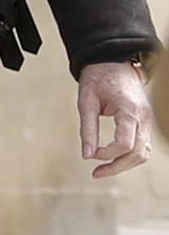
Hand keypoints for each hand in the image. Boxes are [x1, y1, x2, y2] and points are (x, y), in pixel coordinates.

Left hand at [77, 62, 151, 179]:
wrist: (113, 61)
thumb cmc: (98, 79)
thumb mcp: (86, 101)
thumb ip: (87, 129)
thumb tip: (86, 156)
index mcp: (129, 109)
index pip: (124, 144)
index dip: (106, 155)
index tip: (89, 153)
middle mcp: (144, 116)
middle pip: (137, 154)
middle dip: (116, 167)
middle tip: (95, 173)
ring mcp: (147, 119)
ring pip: (143, 153)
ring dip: (124, 165)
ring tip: (102, 170)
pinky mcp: (145, 122)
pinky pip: (143, 146)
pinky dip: (130, 156)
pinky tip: (113, 159)